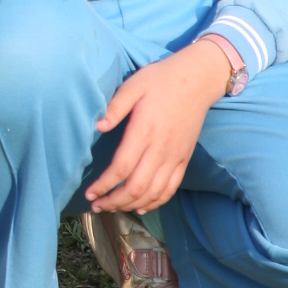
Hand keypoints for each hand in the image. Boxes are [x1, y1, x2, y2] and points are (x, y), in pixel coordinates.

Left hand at [87, 37, 230, 215]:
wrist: (197, 80)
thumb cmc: (161, 80)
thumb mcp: (133, 86)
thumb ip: (114, 107)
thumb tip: (97, 126)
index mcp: (144, 131)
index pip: (121, 168)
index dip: (104, 185)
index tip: (89, 193)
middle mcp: (161, 149)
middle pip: (136, 187)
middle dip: (114, 201)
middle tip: (96, 205)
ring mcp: (175, 157)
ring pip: (153, 193)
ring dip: (131, 205)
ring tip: (113, 207)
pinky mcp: (184, 159)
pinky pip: (170, 189)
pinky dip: (155, 202)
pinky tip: (141, 207)